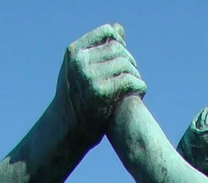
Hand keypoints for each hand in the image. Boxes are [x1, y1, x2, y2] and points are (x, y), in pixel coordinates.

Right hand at [55, 24, 146, 144]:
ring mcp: (89, 77)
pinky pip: (130, 81)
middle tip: (132, 77)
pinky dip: (140, 87)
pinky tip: (140, 94)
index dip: (120, 42)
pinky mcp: (100, 93)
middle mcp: (80, 61)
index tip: (123, 57)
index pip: (107, 32)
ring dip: (136, 75)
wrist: (68, 129)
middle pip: (119, 49)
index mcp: (74, 52)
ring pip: (126, 65)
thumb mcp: (80, 69)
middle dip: (130, 62)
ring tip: (136, 87)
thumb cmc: (77, 98)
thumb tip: (119, 28)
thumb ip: (98, 49)